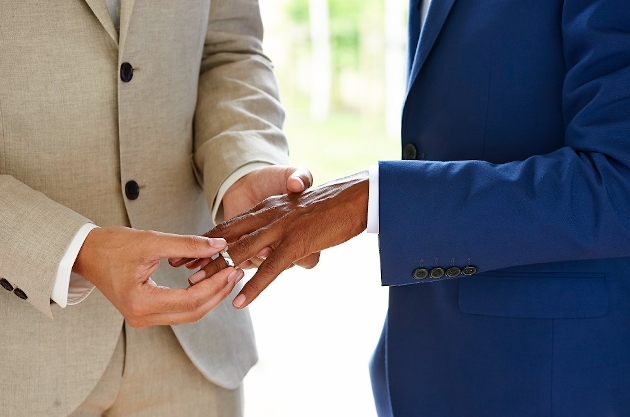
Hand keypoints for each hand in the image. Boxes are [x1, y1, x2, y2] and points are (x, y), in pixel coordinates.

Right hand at [73, 227, 243, 327]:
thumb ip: (187, 244)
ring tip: (227, 275)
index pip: (191, 300)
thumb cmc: (113, 245)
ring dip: (210, 297)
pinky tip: (209, 281)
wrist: (86, 254)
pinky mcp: (145, 313)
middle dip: (218, 293)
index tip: (233, 268)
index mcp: (141, 302)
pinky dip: (197, 297)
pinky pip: (179, 310)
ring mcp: (143, 318)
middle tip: (236, 272)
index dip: (216, 286)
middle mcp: (142, 317)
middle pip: (193, 312)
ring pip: (188, 314)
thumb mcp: (152, 240)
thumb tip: (219, 246)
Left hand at [184, 171, 368, 308]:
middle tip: (181, 269)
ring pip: (242, 252)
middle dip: (203, 254)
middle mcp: (270, 216)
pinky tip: (240, 302)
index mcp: (270, 208)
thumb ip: (291, 233)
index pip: (232, 224)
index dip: (210, 239)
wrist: (358, 195)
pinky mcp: (296, 243)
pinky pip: (270, 268)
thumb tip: (292, 257)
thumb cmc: (333, 207)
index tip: (190, 252)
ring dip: (218, 269)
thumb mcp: (304, 216)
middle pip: (229, 237)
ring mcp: (282, 229)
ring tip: (197, 285)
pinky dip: (254, 287)